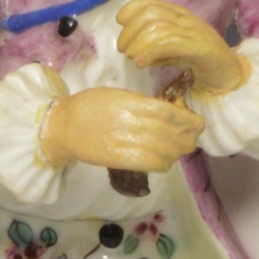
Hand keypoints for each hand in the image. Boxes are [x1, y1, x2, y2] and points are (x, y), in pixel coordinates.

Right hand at [40, 86, 203, 171]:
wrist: (63, 126)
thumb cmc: (90, 106)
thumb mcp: (118, 94)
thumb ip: (142, 103)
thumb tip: (169, 111)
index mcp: (131, 103)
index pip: (169, 113)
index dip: (187, 119)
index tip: (196, 121)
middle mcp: (130, 123)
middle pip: (171, 134)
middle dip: (188, 137)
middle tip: (193, 136)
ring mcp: (125, 143)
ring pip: (165, 151)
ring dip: (178, 151)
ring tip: (180, 148)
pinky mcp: (119, 160)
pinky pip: (151, 164)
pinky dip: (164, 162)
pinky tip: (166, 159)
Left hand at [116, 0, 248, 95]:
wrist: (230, 76)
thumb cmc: (201, 63)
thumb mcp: (174, 53)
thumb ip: (156, 48)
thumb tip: (133, 51)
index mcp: (180, 16)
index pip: (152, 2)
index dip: (132, 8)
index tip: (119, 22)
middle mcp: (187, 20)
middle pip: (152, 13)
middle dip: (131, 30)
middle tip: (123, 48)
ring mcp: (195, 32)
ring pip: (158, 27)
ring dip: (138, 43)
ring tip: (132, 57)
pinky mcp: (200, 48)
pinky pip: (169, 43)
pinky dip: (150, 52)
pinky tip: (141, 63)